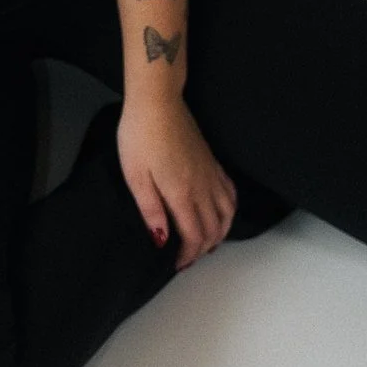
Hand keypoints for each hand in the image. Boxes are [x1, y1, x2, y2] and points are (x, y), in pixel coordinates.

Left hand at [115, 93, 237, 270]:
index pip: (194, 236)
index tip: (177, 264)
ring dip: (220, 233)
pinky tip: (220, 212)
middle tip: (188, 257)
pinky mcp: (212, 161)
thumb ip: (151, 210)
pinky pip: (230, 192)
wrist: (157, 102)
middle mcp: (203, 187)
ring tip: (206, 242)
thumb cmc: (140, 136)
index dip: (188, 255)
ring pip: (228, 213)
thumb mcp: (136, 176)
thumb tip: (161, 239)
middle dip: (203, 249)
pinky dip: (229, 210)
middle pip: (214, 228)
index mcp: (182, 194)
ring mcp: (211, 173)